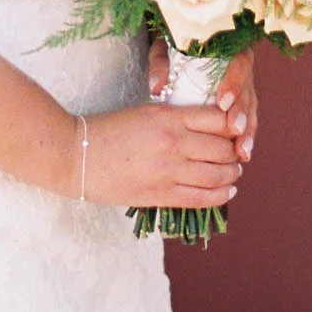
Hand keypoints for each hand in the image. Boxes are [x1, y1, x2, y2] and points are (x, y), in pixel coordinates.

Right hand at [76, 100, 240, 211]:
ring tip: (233, 173)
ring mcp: (168, 171)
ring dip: (231, 175)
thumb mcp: (144, 113)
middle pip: (223, 149)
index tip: (235, 130)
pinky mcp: (160, 195)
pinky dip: (221, 195)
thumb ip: (175, 119)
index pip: (218, 120)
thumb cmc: (107, 130)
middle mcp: (173, 142)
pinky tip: (227, 191)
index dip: (233, 126)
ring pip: (217, 175)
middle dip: (234, 153)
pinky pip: (201, 198)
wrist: (74, 155)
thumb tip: (207, 128)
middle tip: (237, 154)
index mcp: (168, 117)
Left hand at [147, 39, 257, 161]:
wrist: (183, 47)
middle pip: (247, 91)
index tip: (223, 102)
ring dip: (247, 131)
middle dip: (242, 112)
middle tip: (234, 129)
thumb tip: (156, 86)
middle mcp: (241, 68)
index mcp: (230, 48)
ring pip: (250, 110)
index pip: (238, 64)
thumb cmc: (174, 47)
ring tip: (241, 151)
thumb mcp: (164, 48)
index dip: (233, 83)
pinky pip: (248, 121)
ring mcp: (244, 87)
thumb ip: (160, 62)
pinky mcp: (242, 104)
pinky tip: (242, 154)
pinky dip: (245, 137)